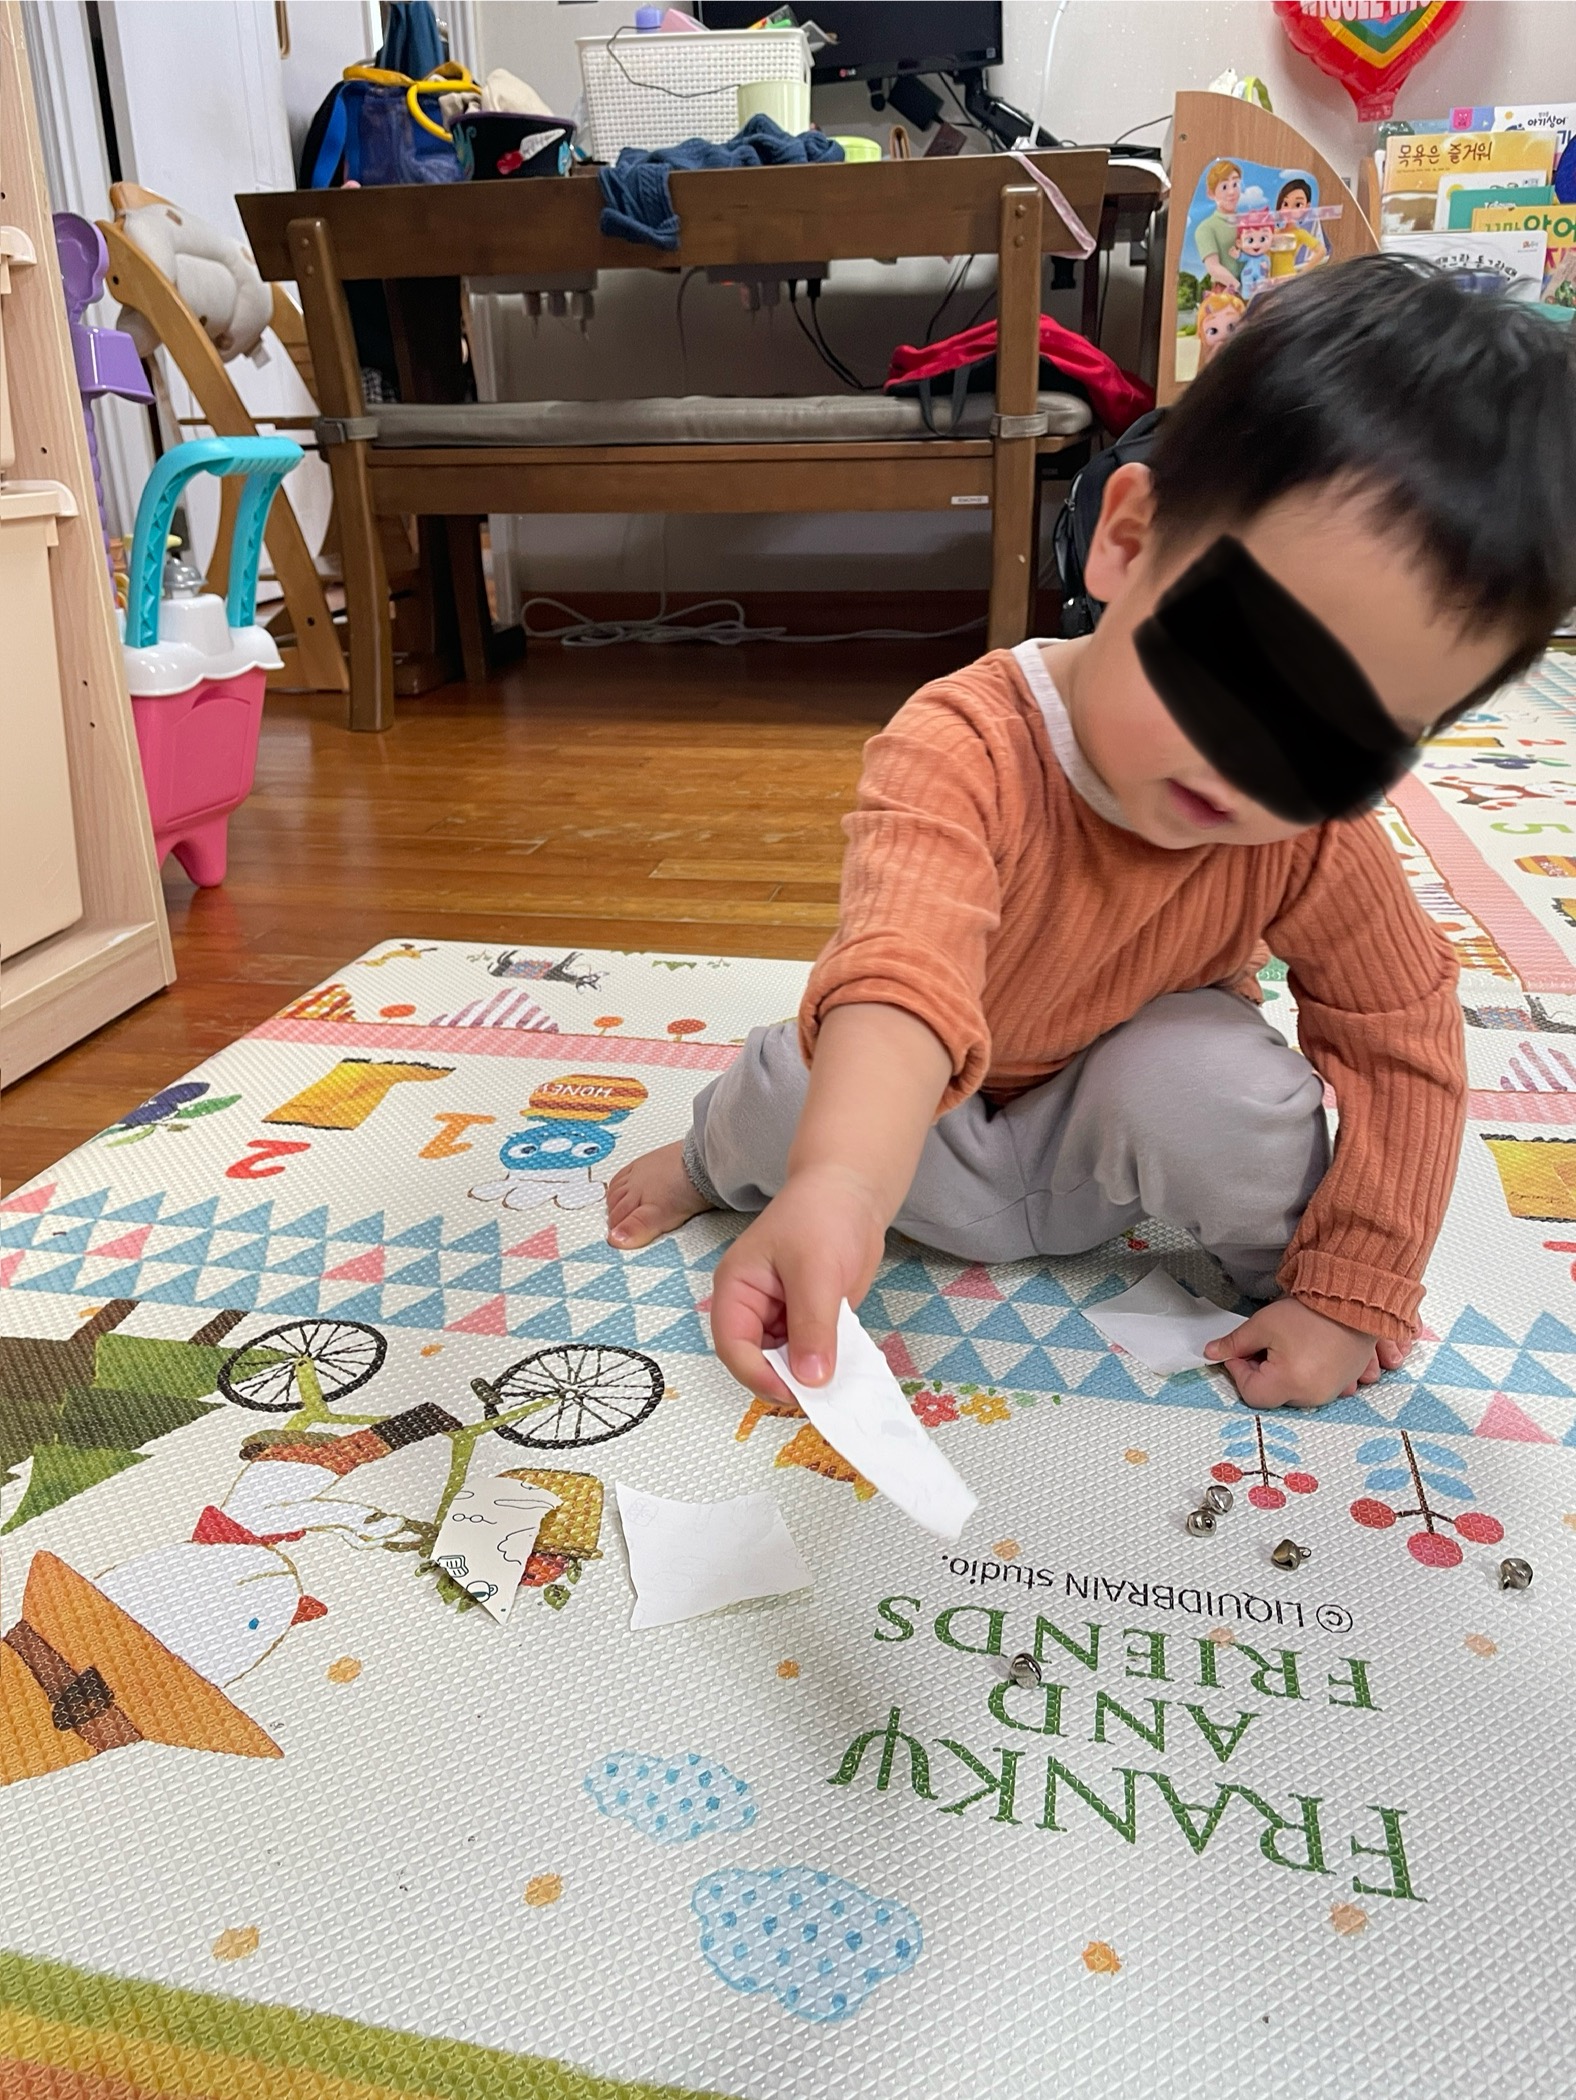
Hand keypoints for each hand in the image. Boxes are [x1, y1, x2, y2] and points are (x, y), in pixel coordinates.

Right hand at [710, 1164, 888, 1409]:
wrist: (854, 1191)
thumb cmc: (824, 1216)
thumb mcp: (816, 1271)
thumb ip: (812, 1326)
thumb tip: (811, 1379)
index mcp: (736, 1290)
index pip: (733, 1346)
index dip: (758, 1375)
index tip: (795, 1394)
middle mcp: (752, 1308)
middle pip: (755, 1361)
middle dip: (783, 1382)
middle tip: (821, 1399)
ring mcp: (780, 1316)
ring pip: (784, 1364)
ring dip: (806, 1378)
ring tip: (837, 1391)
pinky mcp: (807, 1321)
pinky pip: (809, 1354)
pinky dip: (824, 1366)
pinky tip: (845, 1374)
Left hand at [1203, 1297, 1410, 1408]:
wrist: (1355, 1300)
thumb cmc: (1308, 1312)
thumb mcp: (1263, 1325)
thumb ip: (1234, 1343)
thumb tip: (1211, 1353)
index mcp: (1288, 1384)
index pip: (1250, 1392)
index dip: (1239, 1370)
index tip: (1240, 1349)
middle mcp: (1311, 1396)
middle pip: (1273, 1394)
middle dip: (1261, 1371)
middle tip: (1262, 1344)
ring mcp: (1331, 1393)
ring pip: (1294, 1392)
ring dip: (1283, 1373)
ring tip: (1287, 1345)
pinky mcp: (1345, 1383)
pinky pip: (1317, 1387)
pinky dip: (1306, 1373)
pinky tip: (1307, 1350)